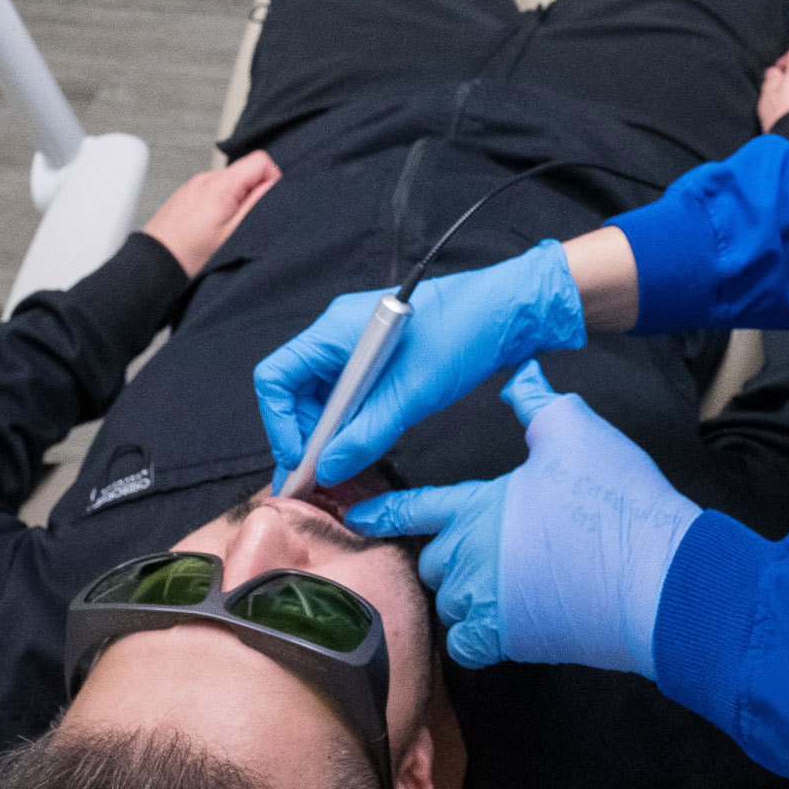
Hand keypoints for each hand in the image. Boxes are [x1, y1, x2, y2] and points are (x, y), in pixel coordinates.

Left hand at [142, 151, 280, 276]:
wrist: (156, 261)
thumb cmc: (191, 253)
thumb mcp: (234, 232)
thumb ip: (257, 204)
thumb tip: (275, 183)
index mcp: (222, 185)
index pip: (260, 160)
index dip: (272, 180)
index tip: (267, 202)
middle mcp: (207, 178)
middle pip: (246, 170)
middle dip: (253, 192)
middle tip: (244, 219)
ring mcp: (196, 183)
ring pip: (231, 181)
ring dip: (236, 198)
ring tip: (226, 224)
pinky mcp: (189, 191)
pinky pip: (215, 188)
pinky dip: (221, 201)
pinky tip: (213, 223)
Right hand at [255, 240, 585, 487]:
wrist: (511, 310)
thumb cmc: (464, 332)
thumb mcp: (411, 393)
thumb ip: (365, 434)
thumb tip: (327, 468)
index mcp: (336, 330)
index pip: (277, 376)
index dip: (280, 422)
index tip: (301, 460)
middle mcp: (340, 335)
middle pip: (296, 390)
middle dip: (304, 435)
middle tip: (317, 478)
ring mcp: (362, 347)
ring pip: (326, 397)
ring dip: (330, 432)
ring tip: (341, 468)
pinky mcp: (384, 360)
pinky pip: (354, 395)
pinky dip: (353, 422)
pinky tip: (364, 445)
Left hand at [350, 360, 701, 673]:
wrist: (655, 573)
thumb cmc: (615, 499)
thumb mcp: (575, 430)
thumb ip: (537, 402)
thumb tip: (521, 375)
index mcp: (478, 506)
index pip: (414, 507)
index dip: (381, 511)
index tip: (356, 517)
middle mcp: (471, 558)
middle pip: (432, 560)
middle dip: (449, 552)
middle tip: (485, 545)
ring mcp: (488, 605)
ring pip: (450, 603)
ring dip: (465, 593)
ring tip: (499, 581)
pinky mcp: (510, 643)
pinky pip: (468, 646)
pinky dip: (478, 634)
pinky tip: (503, 620)